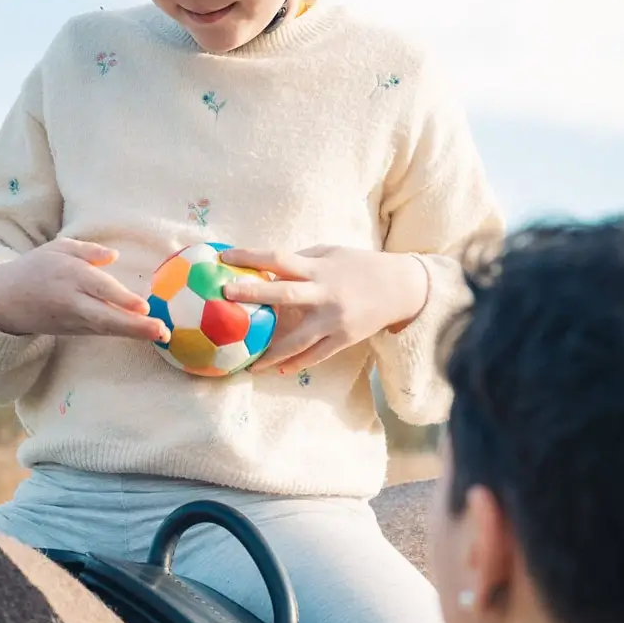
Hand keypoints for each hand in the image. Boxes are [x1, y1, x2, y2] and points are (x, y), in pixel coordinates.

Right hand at [0, 238, 170, 342]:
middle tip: (161, 330)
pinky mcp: (75, 331)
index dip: (121, 298)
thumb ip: (88, 251)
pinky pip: (102, 332)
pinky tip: (145, 333)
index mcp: (69, 275)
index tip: (144, 306)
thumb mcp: (58, 248)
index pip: (99, 288)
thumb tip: (114, 255)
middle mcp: (73, 301)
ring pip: (106, 329)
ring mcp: (73, 320)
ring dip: (135, 333)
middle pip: (106, 317)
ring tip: (161, 335)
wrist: (6, 300)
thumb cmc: (36, 268)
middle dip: (135, 326)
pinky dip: (123, 334)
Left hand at [220, 245, 428, 373]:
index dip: (251, 257)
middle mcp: (325, 294)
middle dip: (253, 294)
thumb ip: (301, 261)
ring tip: (249, 364)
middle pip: (284, 294)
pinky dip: (296, 363)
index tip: (224, 258)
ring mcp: (334, 320)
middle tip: (223, 297)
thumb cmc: (360, 266)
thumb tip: (266, 267)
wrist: (400, 288)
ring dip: (270, 352)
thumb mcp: (331, 253)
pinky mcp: (344, 339)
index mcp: (319, 269)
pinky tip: (277, 369)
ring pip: (297, 339)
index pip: (279, 258)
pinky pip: (315, 355)